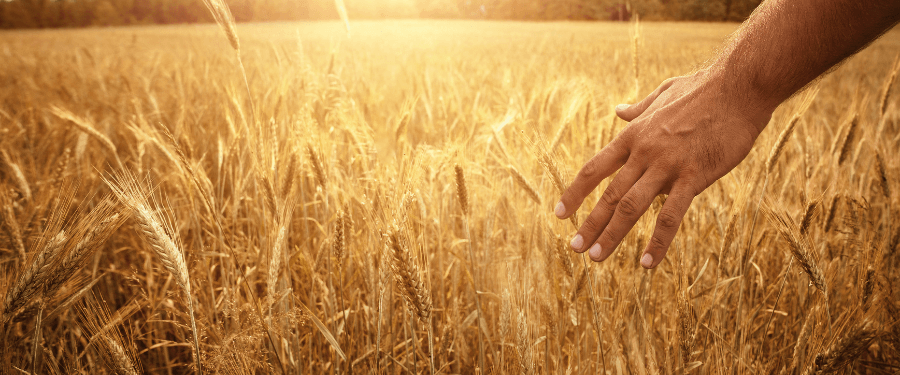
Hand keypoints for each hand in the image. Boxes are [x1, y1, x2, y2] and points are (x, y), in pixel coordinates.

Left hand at [555, 69, 771, 267]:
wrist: (741, 85)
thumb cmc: (705, 89)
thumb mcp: (664, 94)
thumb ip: (639, 108)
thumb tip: (619, 111)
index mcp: (634, 135)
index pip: (595, 169)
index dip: (575, 192)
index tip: (559, 213)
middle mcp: (644, 152)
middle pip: (609, 194)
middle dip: (589, 223)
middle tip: (574, 248)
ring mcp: (667, 165)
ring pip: (631, 207)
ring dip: (611, 235)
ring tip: (596, 257)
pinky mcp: (694, 176)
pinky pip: (671, 215)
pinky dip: (657, 241)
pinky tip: (647, 262)